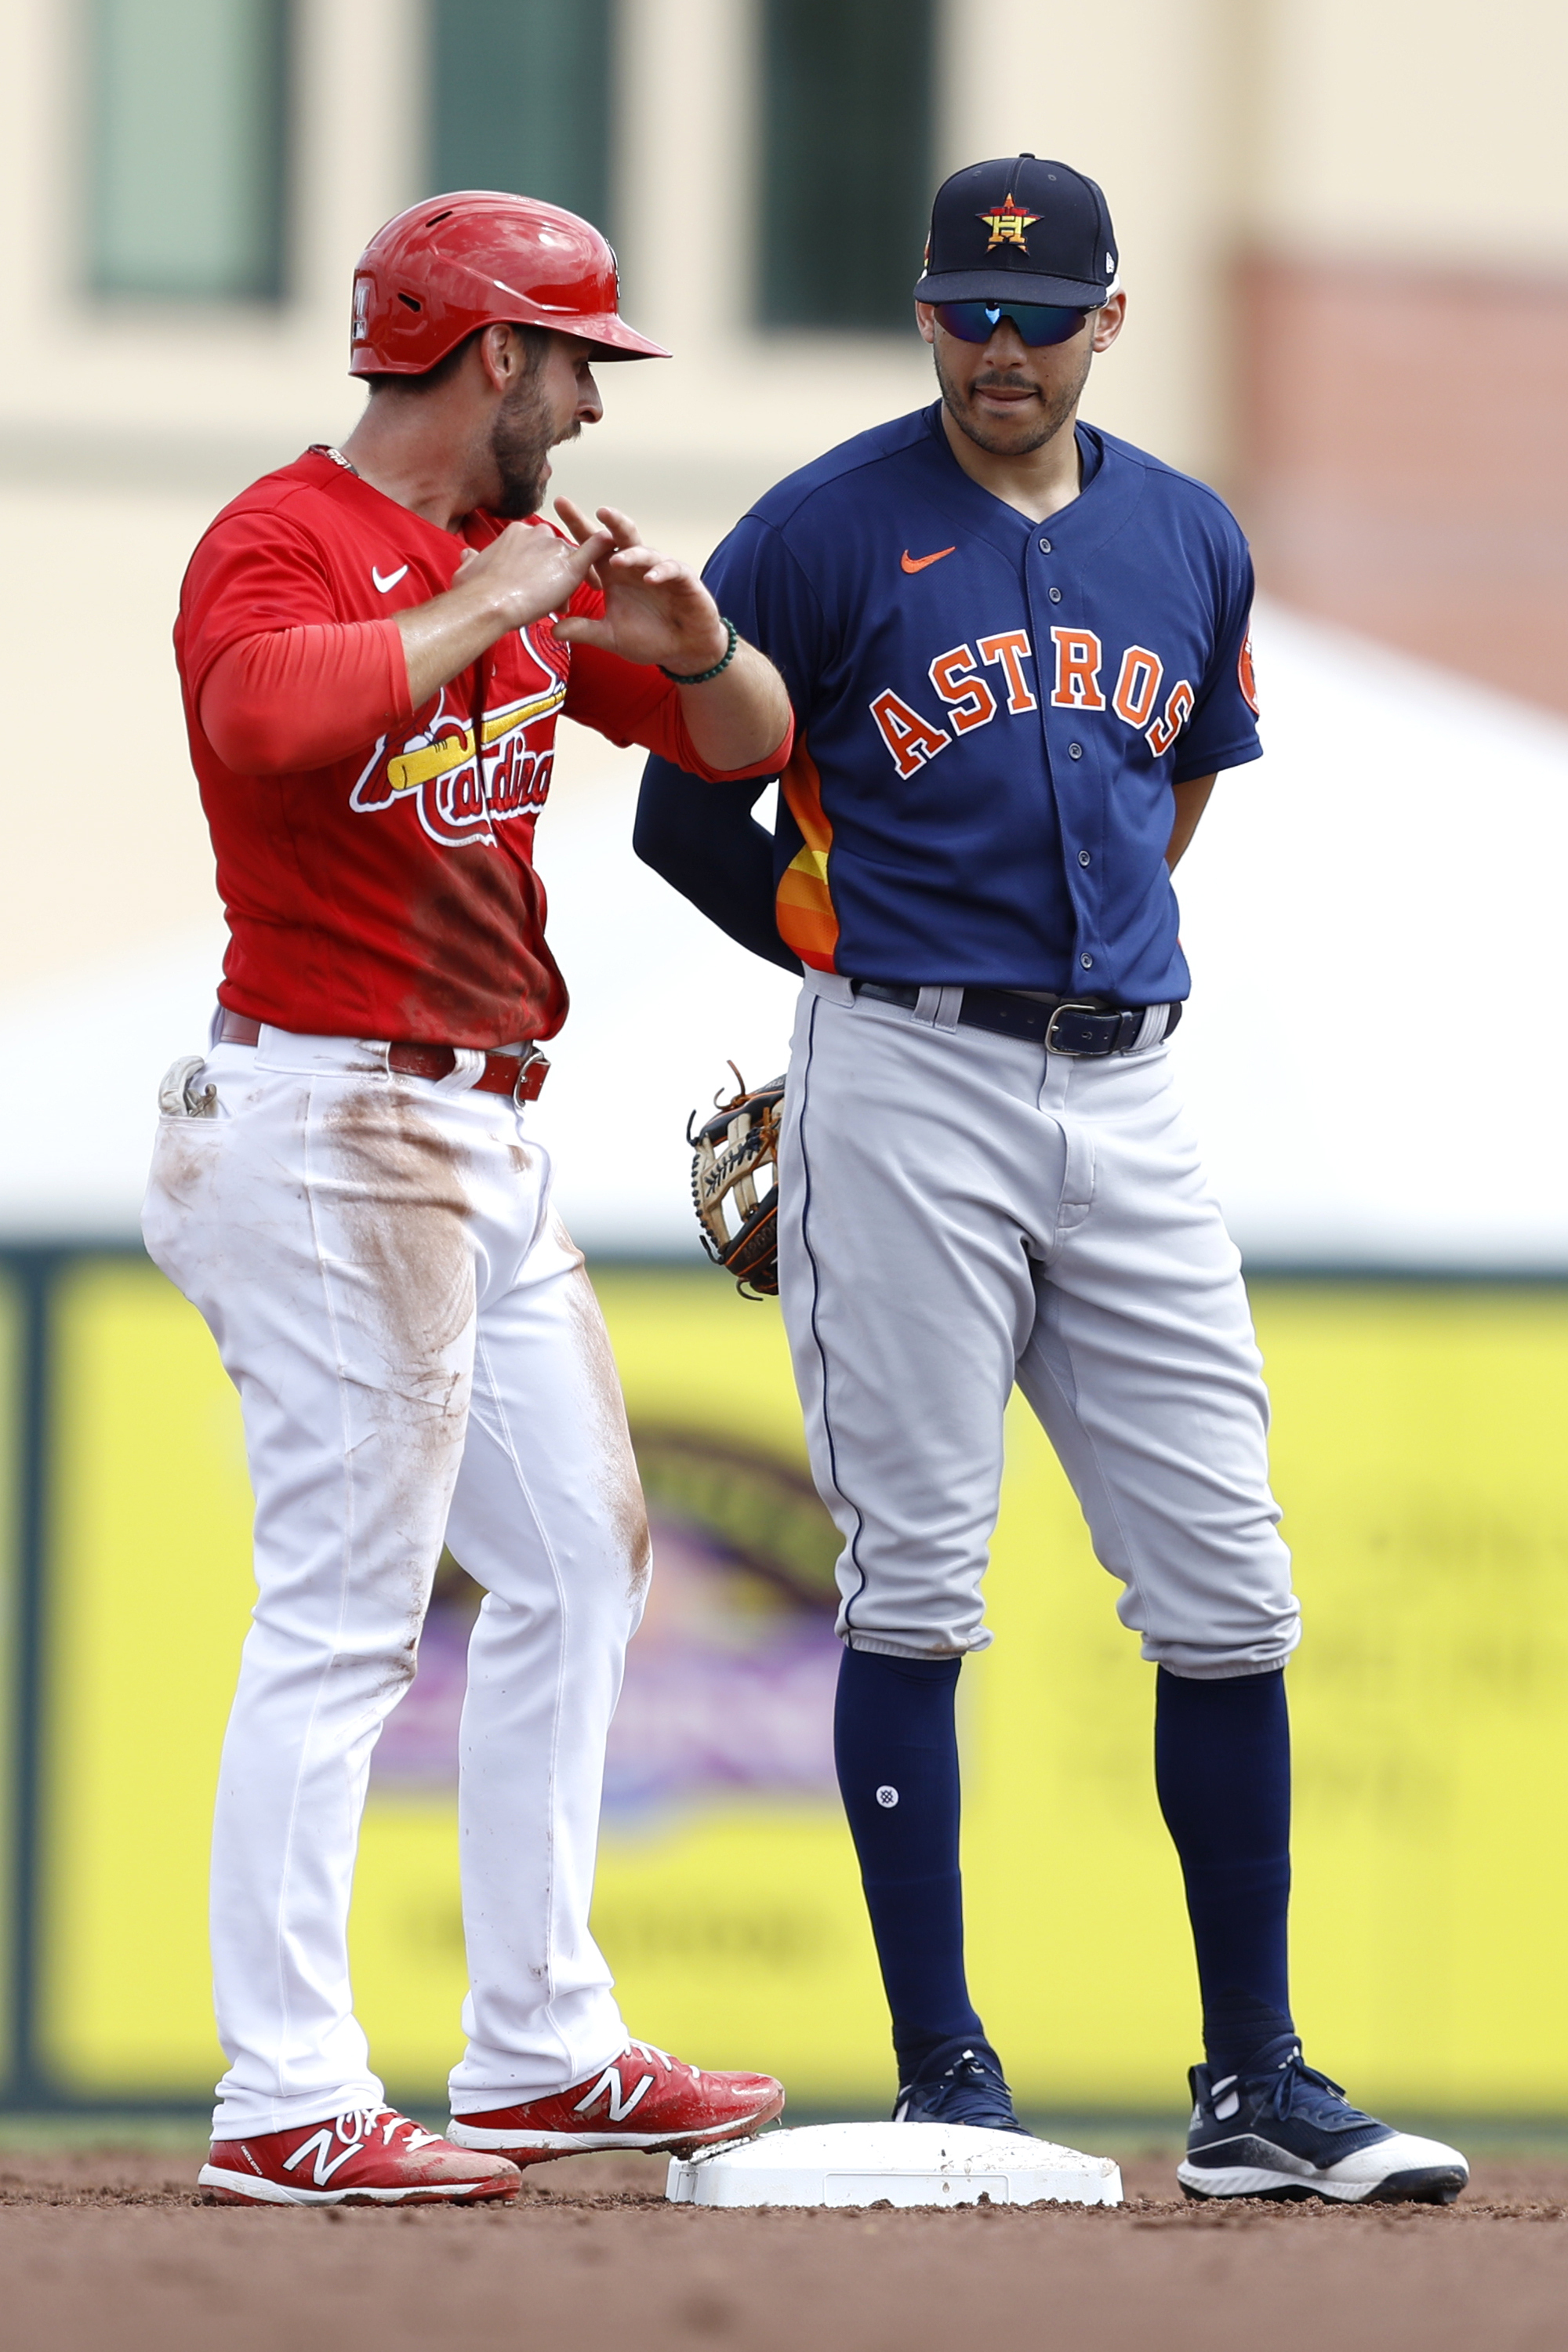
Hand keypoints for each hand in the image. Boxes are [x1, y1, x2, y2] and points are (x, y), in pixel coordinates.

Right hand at [449, 514, 613, 631]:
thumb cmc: (475, 592)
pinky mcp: (571, 564)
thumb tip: (467, 554)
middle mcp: (538, 534)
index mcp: (516, 534)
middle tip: (548, 601)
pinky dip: (603, 548)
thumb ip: (472, 560)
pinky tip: (611, 550)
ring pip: (571, 561)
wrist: (490, 602)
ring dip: (569, 583)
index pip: (536, 549)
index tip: (531, 588)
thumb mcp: (467, 570)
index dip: (536, 569)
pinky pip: (593, 550)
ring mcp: (555, 547)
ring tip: (563, 604)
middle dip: (554, 577)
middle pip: (555, 554)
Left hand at [550, 498, 729, 671]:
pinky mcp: (683, 579)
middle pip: (620, 537)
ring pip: (645, 552)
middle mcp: (636, 566)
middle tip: (598, 510)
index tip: (560, 505)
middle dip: (610, 522)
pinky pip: (671, 570)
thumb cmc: (650, 638)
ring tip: (617, 561)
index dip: (578, 526)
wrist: (684, 650)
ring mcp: (660, 569)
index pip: (594, 546)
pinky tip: (650, 579)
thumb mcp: (611, 636)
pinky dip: (660, 572)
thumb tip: (553, 630)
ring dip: (631, 554)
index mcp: (615, 574)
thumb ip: (585, 630)